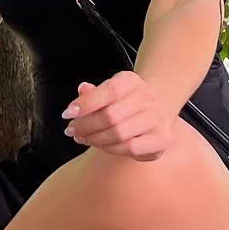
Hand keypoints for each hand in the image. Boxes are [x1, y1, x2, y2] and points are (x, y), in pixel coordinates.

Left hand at [61, 72, 175, 162]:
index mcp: (132, 81)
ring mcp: (156, 119)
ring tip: (82, 138)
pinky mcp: (161, 139)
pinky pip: (130, 147)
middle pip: (111, 115)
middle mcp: (147, 98)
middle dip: (85, 125)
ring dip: (95, 139)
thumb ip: (94, 93)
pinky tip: (101, 145)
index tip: (67, 114)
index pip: (109, 90)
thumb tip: (82, 89)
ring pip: (119, 133)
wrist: (156, 110)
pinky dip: (111, 148)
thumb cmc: (125, 102)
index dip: (86, 103)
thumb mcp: (109, 91)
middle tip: (71, 130)